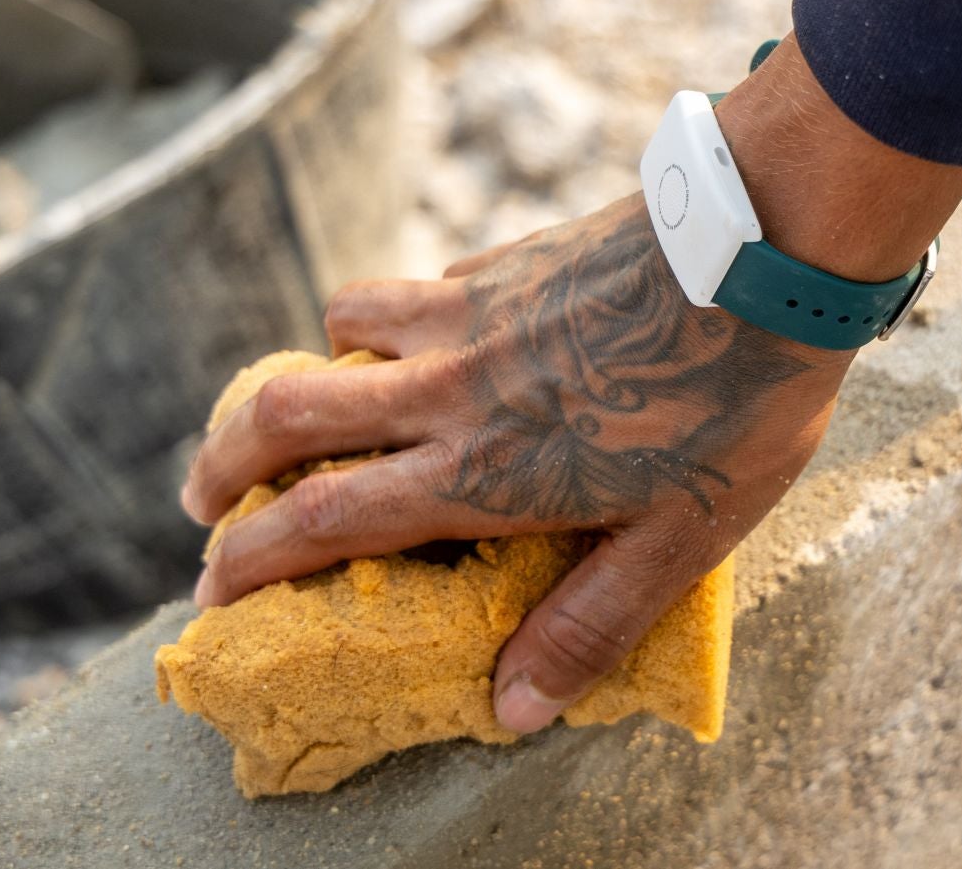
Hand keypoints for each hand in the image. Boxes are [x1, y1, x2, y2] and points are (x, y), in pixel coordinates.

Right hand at [180, 36, 961, 733]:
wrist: (760, 252)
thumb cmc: (731, 404)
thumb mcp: (678, 542)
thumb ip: (589, 624)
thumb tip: (514, 708)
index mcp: (480, 469)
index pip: (327, 520)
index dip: (253, 559)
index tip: (211, 587)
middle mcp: (450, 387)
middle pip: (288, 412)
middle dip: (224, 457)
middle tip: (202, 495)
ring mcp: (468, 313)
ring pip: (338, 328)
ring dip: (306, 370)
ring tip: (315, 404)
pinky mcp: (502, 263)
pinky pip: (415, 289)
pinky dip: (391, 320)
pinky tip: (431, 337)